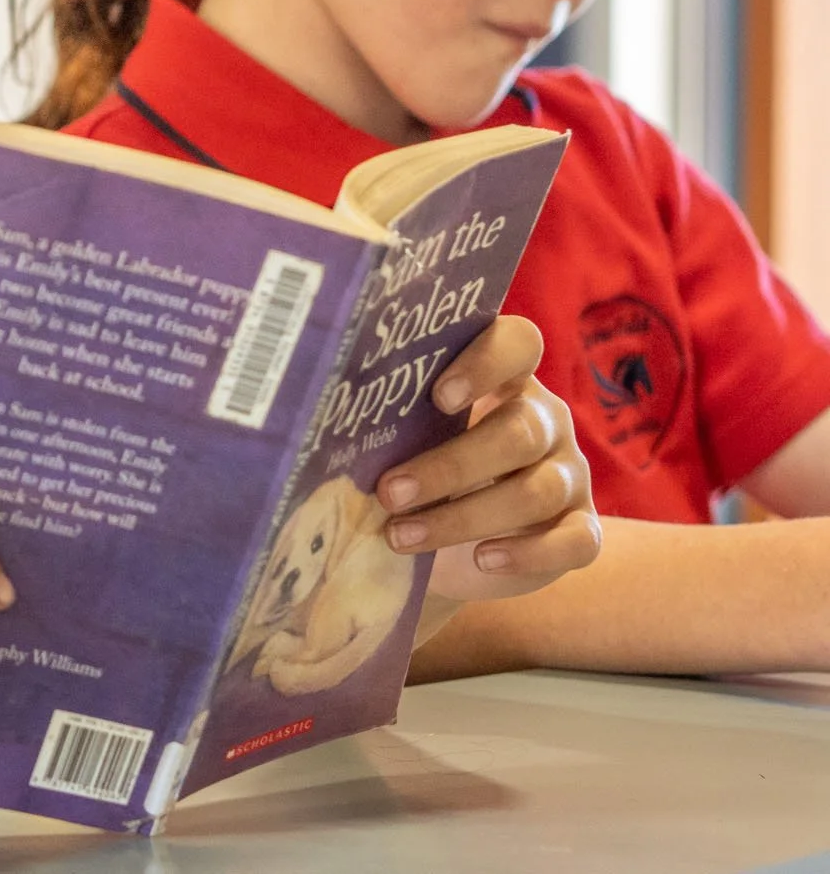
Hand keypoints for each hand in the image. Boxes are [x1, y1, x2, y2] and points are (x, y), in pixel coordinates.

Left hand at [375, 316, 600, 603]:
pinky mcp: (582, 528)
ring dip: (464, 517)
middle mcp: (545, 420)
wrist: (450, 551)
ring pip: (536, 490)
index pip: (518, 344)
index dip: (485, 361)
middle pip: (519, 430)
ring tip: (401, 536)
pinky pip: (574, 541)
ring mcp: (569, 473)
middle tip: (388, 492)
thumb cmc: (419, 476)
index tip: (438, 396)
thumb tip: (323, 419)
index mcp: (504, 380)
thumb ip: (390, 422)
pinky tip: (482, 560)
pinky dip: (528, 553)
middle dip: (449, 466)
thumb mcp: (405, 443)